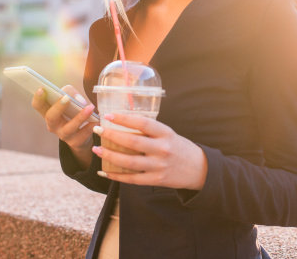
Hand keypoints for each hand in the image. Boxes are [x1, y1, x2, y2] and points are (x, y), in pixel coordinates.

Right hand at [31, 85, 95, 167]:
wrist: (82, 135)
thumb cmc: (74, 112)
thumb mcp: (71, 100)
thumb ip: (72, 94)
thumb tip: (79, 101)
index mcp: (48, 112)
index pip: (38, 106)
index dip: (38, 98)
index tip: (42, 89)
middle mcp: (53, 125)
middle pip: (51, 117)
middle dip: (58, 107)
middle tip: (67, 98)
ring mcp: (63, 135)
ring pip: (69, 128)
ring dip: (80, 117)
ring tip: (90, 108)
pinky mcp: (75, 142)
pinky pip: (83, 134)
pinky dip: (91, 125)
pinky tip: (97, 119)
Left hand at [91, 113, 207, 189]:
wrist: (199, 169)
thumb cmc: (179, 148)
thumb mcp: (168, 134)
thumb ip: (150, 132)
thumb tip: (123, 125)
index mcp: (166, 133)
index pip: (142, 123)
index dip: (124, 119)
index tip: (109, 115)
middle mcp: (162, 149)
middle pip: (133, 142)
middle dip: (112, 135)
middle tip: (97, 130)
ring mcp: (159, 166)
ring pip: (129, 162)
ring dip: (110, 155)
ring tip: (97, 149)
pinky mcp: (157, 180)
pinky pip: (133, 179)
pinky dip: (117, 176)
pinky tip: (105, 171)